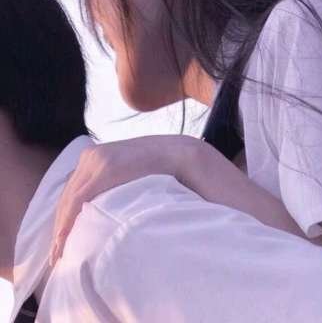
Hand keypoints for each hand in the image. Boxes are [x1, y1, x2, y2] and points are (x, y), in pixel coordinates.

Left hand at [49, 134, 203, 266]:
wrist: (176, 154)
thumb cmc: (157, 168)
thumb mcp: (128, 174)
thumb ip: (114, 184)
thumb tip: (105, 211)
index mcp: (94, 156)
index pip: (71, 190)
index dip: (63, 216)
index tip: (59, 240)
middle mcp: (90, 156)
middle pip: (66, 195)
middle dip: (59, 225)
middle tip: (56, 254)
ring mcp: (96, 159)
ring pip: (68, 199)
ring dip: (60, 227)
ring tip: (59, 253)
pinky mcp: (104, 169)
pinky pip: (78, 199)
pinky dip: (68, 221)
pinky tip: (64, 239)